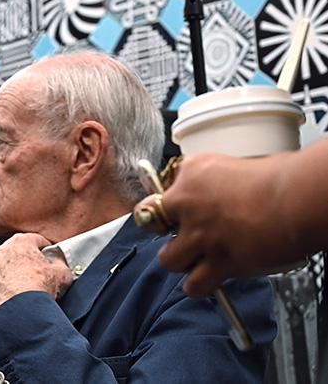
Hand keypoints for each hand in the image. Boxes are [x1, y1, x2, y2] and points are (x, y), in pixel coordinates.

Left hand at [0, 233, 72, 308]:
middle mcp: (3, 250)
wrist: (21, 309)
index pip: (36, 239)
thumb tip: (60, 263)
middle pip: (19, 250)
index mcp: (21, 242)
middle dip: (28, 259)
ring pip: (6, 264)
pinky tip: (15, 292)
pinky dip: (5, 283)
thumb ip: (61, 263)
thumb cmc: (39, 288)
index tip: (49, 257)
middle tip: (39, 272)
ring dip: (15, 271)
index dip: (46, 249)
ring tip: (27, 284)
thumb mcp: (62, 273)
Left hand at [149, 153, 301, 297]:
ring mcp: (200, 233)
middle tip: (189, 237)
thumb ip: (209, 180)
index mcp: (191, 173)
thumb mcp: (229, 164)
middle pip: (153, 226)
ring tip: (197, 260)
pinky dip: (199, 286)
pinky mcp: (218, 260)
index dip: (165, 208)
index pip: (159, 190)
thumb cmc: (278, 178)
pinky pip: (195, 284)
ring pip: (168, 259)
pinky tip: (206, 281)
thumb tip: (209, 191)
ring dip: (181, 262)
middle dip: (170, 233)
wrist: (298, 197)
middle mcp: (188, 203)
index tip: (172, 216)